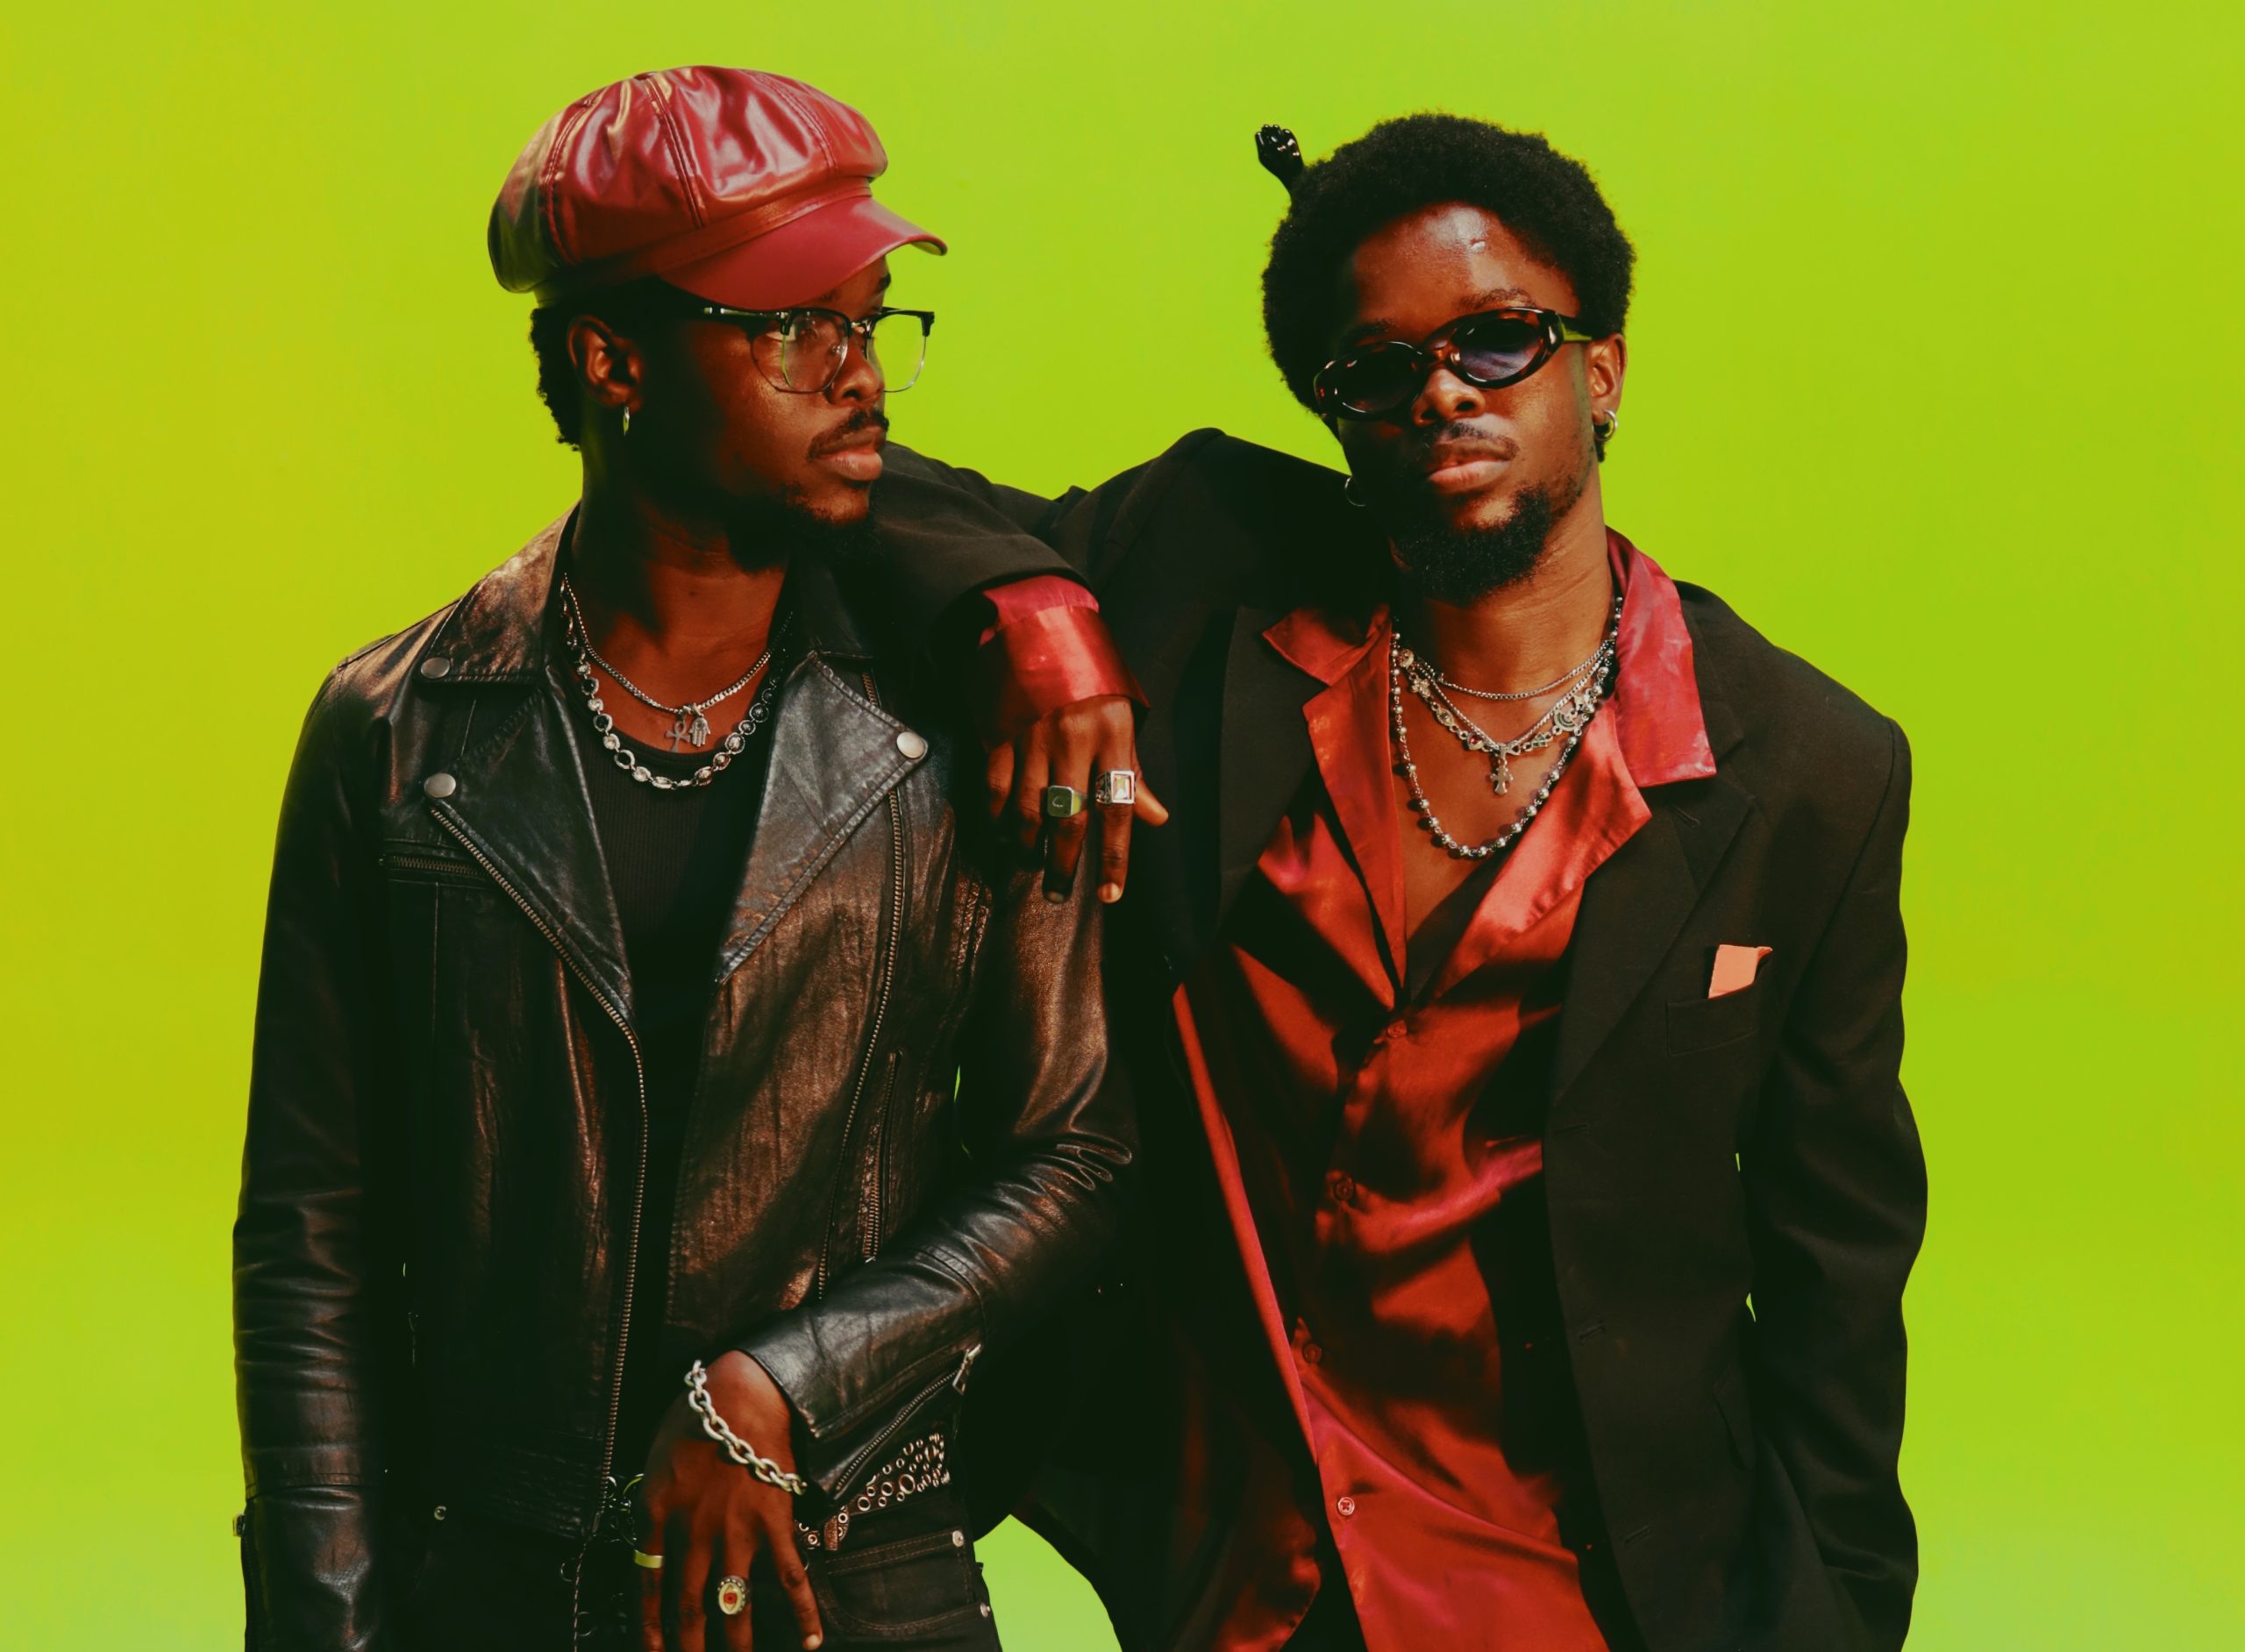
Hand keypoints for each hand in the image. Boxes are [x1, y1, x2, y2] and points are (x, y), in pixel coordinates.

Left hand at [637, 1352, 821, 1651]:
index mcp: (658, 1514)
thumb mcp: (655, 1457)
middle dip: (688, 1648)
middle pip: (687, 1606)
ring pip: (733, 1604)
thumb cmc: (696, 1415)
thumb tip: (650, 1540)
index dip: (649, 1626)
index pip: (648, 1586)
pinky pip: (790, 1577)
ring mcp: (737, 1532)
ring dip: (734, 1644)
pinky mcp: (775, 1524)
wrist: (743, 1392)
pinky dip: (803, 1612)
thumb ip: (652, 1502)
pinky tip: (810, 1642)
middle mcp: (694, 1532)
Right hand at [986, 694, 1168, 903]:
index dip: (1115, 857)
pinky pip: (997, 787)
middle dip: (1064, 864)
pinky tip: (1001, 832)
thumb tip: (1156, 818)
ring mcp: (1032, 736)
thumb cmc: (1090, 680)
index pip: (1118, 808)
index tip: (1111, 894)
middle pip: (1070, 818)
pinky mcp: (1000, 733)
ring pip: (1028, 810)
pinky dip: (997, 817)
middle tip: (1058, 894)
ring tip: (1029, 863)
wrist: (1039, 628)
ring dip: (1027, 845)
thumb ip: (1133, 770)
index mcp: (1112, 735)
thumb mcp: (1123, 717)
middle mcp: (1073, 739)